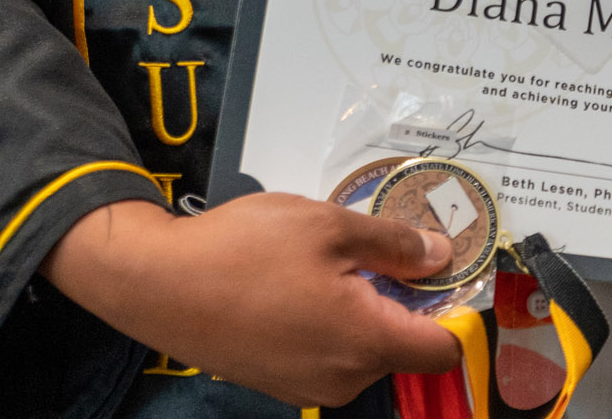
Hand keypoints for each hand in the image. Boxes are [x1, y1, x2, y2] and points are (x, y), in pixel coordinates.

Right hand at [41, 192, 464, 406]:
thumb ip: (393, 244)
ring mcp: (306, 387)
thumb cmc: (245, 249)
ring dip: (360, 311)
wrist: (157, 284)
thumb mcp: (328, 225)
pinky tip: (296, 286)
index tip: (445, 274)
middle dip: (399, 302)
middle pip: (401, 348)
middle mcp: (343, 378)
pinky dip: (327, 324)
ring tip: (323, 262)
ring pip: (362, 351)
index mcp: (366, 342)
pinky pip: (326, 355)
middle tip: (371, 250)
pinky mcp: (277, 383)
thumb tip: (440, 257)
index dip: (454, 311)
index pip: (441, 350)